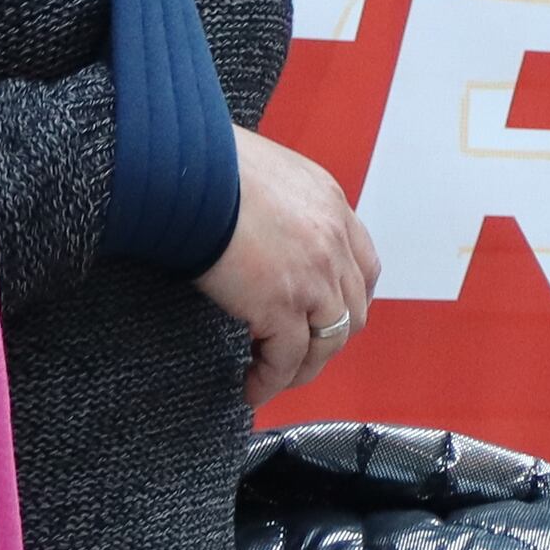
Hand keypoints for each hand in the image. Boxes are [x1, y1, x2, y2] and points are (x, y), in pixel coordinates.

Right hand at [203, 126, 376, 406]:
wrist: (187, 172)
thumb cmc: (205, 162)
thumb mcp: (262, 170)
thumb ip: (276, 201)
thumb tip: (253, 219)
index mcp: (330, 204)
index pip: (362, 264)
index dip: (349, 297)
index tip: (329, 314)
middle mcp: (333, 242)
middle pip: (352, 309)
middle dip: (330, 336)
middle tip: (301, 351)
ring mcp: (314, 277)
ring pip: (327, 341)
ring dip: (304, 366)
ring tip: (276, 377)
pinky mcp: (282, 306)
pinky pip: (287, 358)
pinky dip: (272, 380)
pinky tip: (253, 387)